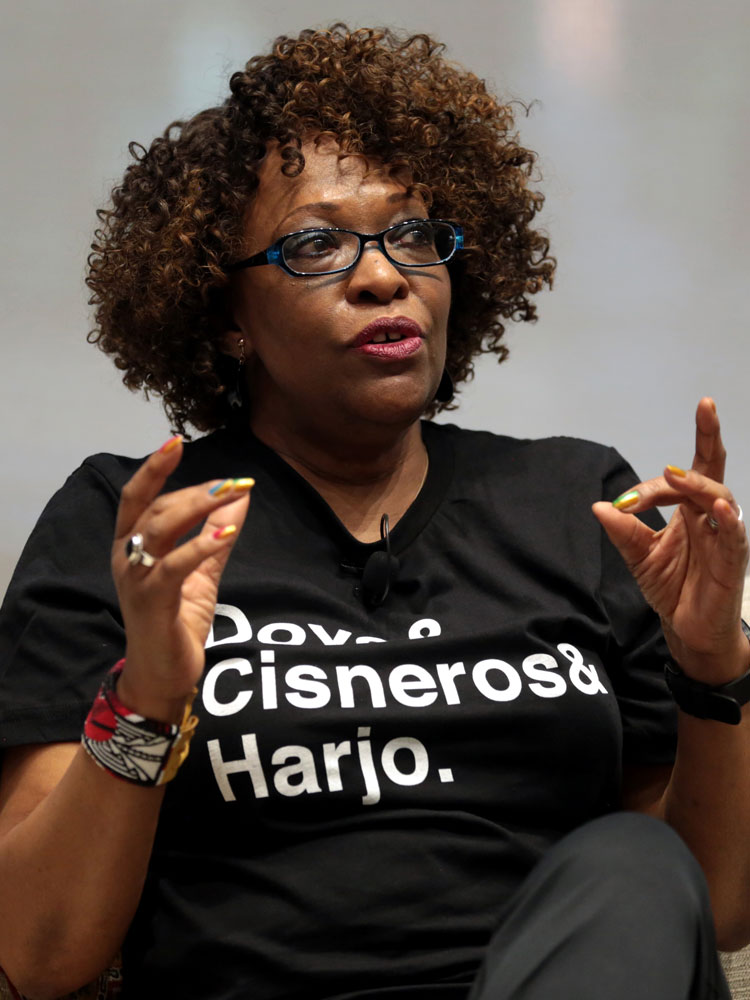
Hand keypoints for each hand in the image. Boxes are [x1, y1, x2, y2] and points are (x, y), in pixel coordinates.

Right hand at [111, 436, 251, 720]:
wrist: (163, 676)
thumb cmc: (175, 621)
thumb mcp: (200, 571)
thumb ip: (216, 534)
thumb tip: (240, 496)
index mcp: (131, 546)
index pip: (137, 497)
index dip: (154, 468)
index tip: (175, 441)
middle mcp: (126, 558)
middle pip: (153, 509)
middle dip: (192, 490)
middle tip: (232, 481)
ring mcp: (135, 580)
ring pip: (159, 529)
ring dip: (196, 507)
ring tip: (229, 493)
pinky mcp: (152, 602)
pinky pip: (173, 566)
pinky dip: (200, 546)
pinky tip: (226, 533)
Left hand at [592, 398, 748, 683]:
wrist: (687, 629)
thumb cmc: (671, 588)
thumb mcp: (639, 557)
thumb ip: (623, 532)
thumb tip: (600, 506)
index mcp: (688, 510)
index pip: (685, 474)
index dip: (655, 482)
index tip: (626, 500)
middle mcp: (709, 515)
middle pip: (712, 469)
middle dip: (709, 437)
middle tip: (701, 413)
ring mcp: (724, 535)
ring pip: (721, 496)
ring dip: (700, 483)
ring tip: (678, 476)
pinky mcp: (732, 561)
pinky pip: (735, 535)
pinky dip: (729, 519)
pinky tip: (719, 505)